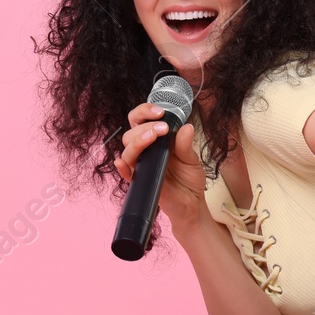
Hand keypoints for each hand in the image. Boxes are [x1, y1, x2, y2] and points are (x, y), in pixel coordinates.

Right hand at [112, 102, 206, 226]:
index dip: (144, 112)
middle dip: (144, 126)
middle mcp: (145, 151)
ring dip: (138, 141)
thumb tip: (186, 127)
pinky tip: (123, 163)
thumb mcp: (191, 158)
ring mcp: (141, 166)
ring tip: (154, 136)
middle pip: (130, 133)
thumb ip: (185, 144)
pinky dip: (122, 168)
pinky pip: (126, 173)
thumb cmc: (189, 178)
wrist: (192, 202)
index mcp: (155, 140)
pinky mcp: (141, 181)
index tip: (160, 112)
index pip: (139, 120)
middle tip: (163, 128)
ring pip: (127, 150)